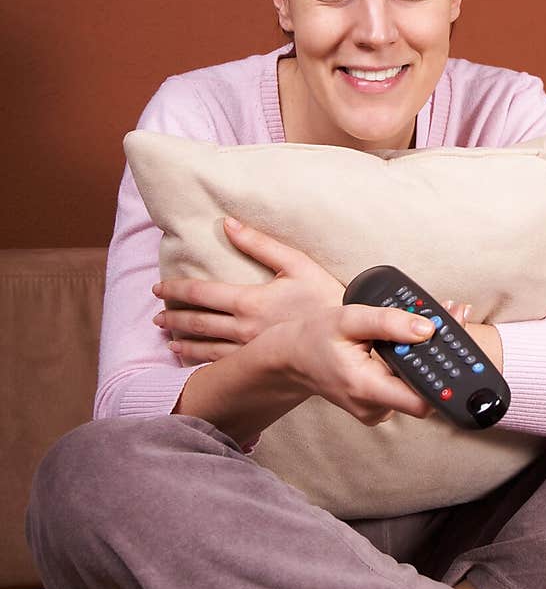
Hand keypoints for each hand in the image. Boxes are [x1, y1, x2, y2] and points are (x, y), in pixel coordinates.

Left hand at [152, 217, 343, 365]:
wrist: (346, 337)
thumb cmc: (326, 296)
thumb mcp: (296, 263)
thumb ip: (259, 243)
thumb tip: (228, 224)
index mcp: (249, 300)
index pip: (201, 293)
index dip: (175, 289)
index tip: (158, 288)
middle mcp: (243, 327)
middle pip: (197, 321)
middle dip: (173, 316)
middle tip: (155, 316)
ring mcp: (250, 349)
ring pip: (205, 346)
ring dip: (183, 340)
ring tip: (167, 337)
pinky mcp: (260, 363)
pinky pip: (222, 363)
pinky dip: (200, 360)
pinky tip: (189, 359)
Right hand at [259, 301, 453, 424]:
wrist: (290, 358)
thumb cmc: (314, 337)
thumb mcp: (348, 319)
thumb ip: (388, 323)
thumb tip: (428, 328)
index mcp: (366, 388)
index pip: (422, 401)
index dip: (445, 380)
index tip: (458, 349)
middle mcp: (374, 407)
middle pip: (426, 393)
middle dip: (441, 358)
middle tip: (453, 318)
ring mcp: (376, 410)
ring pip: (416, 389)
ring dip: (427, 358)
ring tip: (432, 323)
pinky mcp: (378, 405)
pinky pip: (405, 388)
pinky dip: (413, 365)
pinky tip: (413, 341)